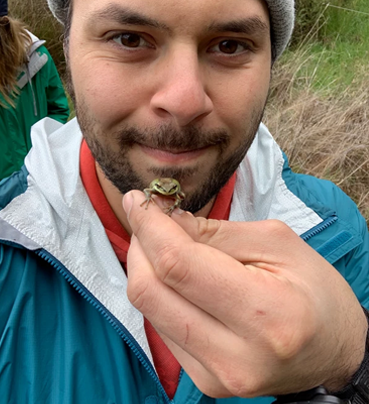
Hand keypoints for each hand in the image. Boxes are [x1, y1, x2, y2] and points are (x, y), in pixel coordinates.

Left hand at [123, 190, 366, 397]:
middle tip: (150, 218)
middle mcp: (235, 356)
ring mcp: (216, 376)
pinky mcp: (204, 382)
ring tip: (167, 243)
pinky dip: (162, 292)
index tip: (137, 200)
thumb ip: (215, 232)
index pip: (178, 264)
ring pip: (148, 309)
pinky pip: (161, 326)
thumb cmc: (314, 288)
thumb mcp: (276, 242)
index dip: (148, 226)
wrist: (333, 349)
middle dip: (140, 244)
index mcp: (266, 312)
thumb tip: (164, 220)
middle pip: (150, 290)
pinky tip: (180, 277)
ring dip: (146, 266)